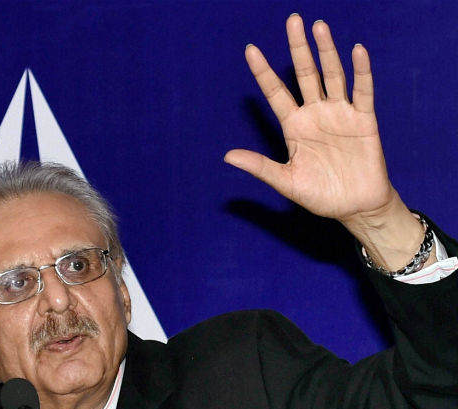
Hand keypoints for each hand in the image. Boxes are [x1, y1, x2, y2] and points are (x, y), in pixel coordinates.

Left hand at [225, 14, 428, 270]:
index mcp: (294, 127)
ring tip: (318, 26)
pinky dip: (361, 72)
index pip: (275, 93)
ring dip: (326, 51)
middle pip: (305, 74)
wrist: (354, 207)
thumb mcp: (286, 182)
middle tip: (292, 20)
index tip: (250, 49)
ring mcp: (339, 114)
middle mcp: (315, 114)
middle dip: (298, 48)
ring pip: (332, 75)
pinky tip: (356, 51)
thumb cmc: (320, 196)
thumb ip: (260, 166)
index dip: (263, 71)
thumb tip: (227, 156)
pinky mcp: (364, 120)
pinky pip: (362, 92)